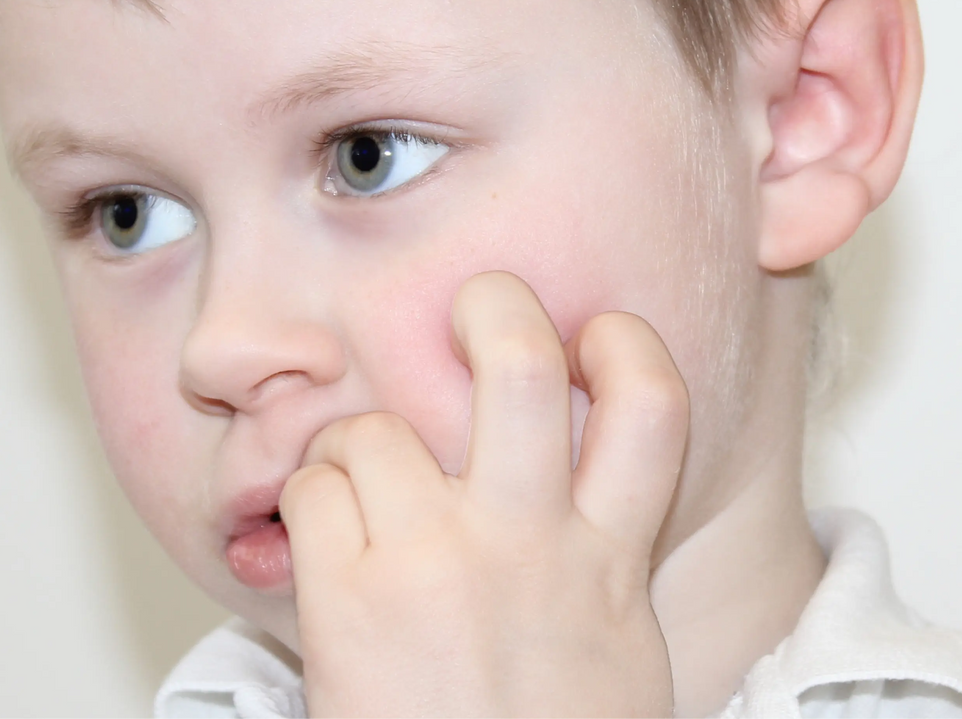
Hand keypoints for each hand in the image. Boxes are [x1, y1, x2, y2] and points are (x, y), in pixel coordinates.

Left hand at [279, 271, 689, 718]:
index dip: (627, 344)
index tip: (596, 334)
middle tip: (475, 307)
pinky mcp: (351, 597)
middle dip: (494, 306)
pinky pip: (314, 492)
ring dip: (360, 444)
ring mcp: (437, 562)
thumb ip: (604, 568)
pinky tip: (321, 545)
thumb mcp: (616, 656)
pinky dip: (309, 503)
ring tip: (363, 483)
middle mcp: (529, 544)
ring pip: (380, 428)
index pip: (652, 406)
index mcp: (608, 563)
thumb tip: (588, 503)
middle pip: (520, 363)